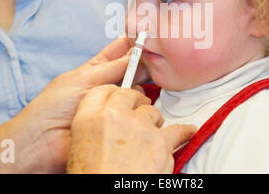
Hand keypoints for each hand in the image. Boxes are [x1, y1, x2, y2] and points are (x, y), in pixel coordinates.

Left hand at [19, 35, 149, 171]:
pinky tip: (143, 100)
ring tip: (147, 77)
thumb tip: (134, 54)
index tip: (146, 35)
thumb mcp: (84, 78)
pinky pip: (138, 110)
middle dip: (143, 62)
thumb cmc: (54, 106)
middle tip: (155, 55)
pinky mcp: (121, 121)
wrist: (46, 139)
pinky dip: (142, 104)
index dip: (132, 43)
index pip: (118, 51)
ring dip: (142, 83)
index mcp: (95, 70)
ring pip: (138, 89)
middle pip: (133, 69)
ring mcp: (115, 103)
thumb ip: (112, 68)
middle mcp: (108, 85)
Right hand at [67, 85, 196, 173]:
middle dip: (135, 103)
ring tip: (151, 135)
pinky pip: (178, 130)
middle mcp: (114, 115)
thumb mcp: (80, 146)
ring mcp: (139, 126)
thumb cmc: (93, 177)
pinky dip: (184, 132)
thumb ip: (95, 125)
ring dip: (153, 122)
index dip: (114, 94)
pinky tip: (188, 131)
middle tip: (138, 113)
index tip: (120, 98)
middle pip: (130, 95)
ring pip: (152, 112)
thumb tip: (108, 120)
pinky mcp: (160, 142)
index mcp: (89, 117)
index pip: (103, 91)